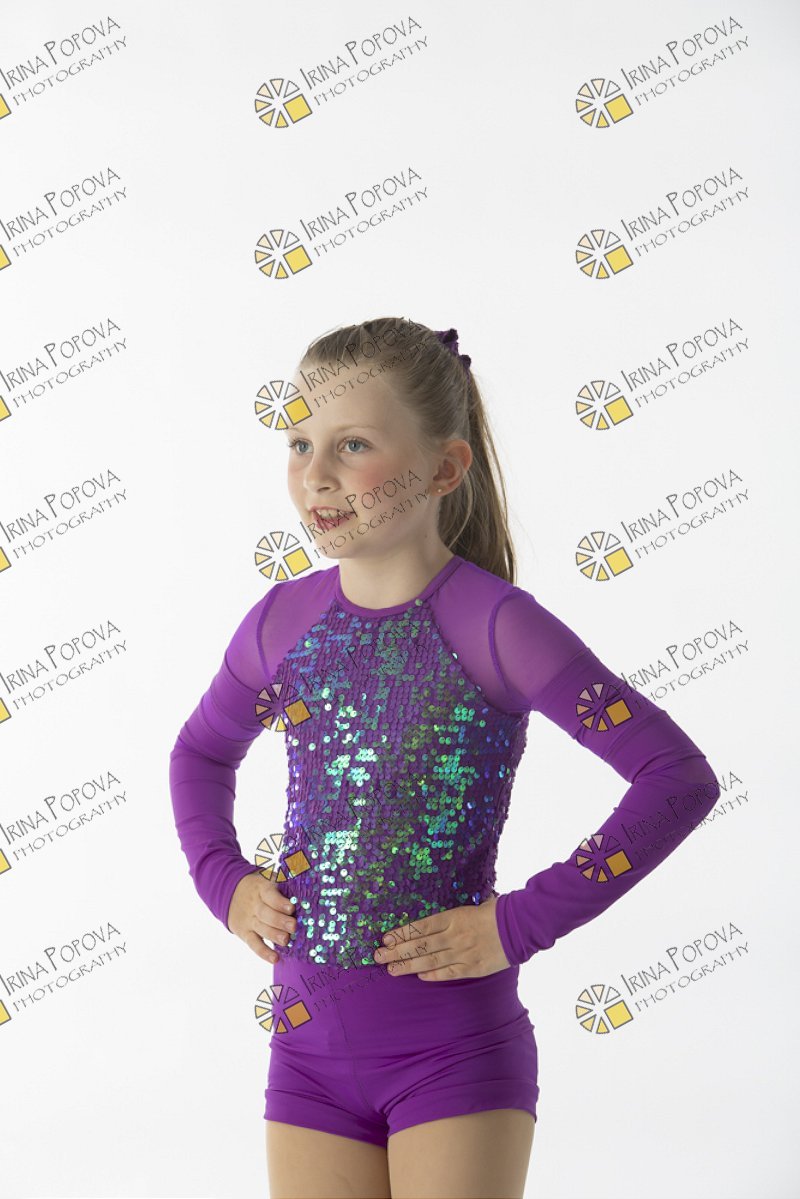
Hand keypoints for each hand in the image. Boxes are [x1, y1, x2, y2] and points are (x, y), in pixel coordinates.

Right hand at [227, 871, 295, 962]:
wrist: (229, 891)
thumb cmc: (259, 885)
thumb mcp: (267, 876)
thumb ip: (284, 877)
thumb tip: (304, 872)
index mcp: (261, 888)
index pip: (269, 895)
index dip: (279, 902)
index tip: (291, 908)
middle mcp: (254, 905)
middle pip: (266, 914)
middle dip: (280, 921)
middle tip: (293, 927)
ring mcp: (249, 920)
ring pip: (261, 929)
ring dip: (274, 936)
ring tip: (286, 940)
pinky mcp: (245, 933)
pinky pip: (254, 944)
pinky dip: (264, 952)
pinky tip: (275, 958)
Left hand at [373, 895, 511, 980]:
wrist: (520, 926)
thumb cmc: (495, 911)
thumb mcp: (470, 906)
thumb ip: (451, 916)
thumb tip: (433, 921)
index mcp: (453, 917)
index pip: (420, 927)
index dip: (401, 934)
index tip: (385, 938)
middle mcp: (454, 935)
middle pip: (420, 945)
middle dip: (396, 951)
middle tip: (378, 956)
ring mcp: (463, 953)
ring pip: (430, 961)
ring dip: (408, 966)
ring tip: (391, 969)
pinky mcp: (473, 968)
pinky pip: (448, 973)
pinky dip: (432, 975)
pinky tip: (419, 976)